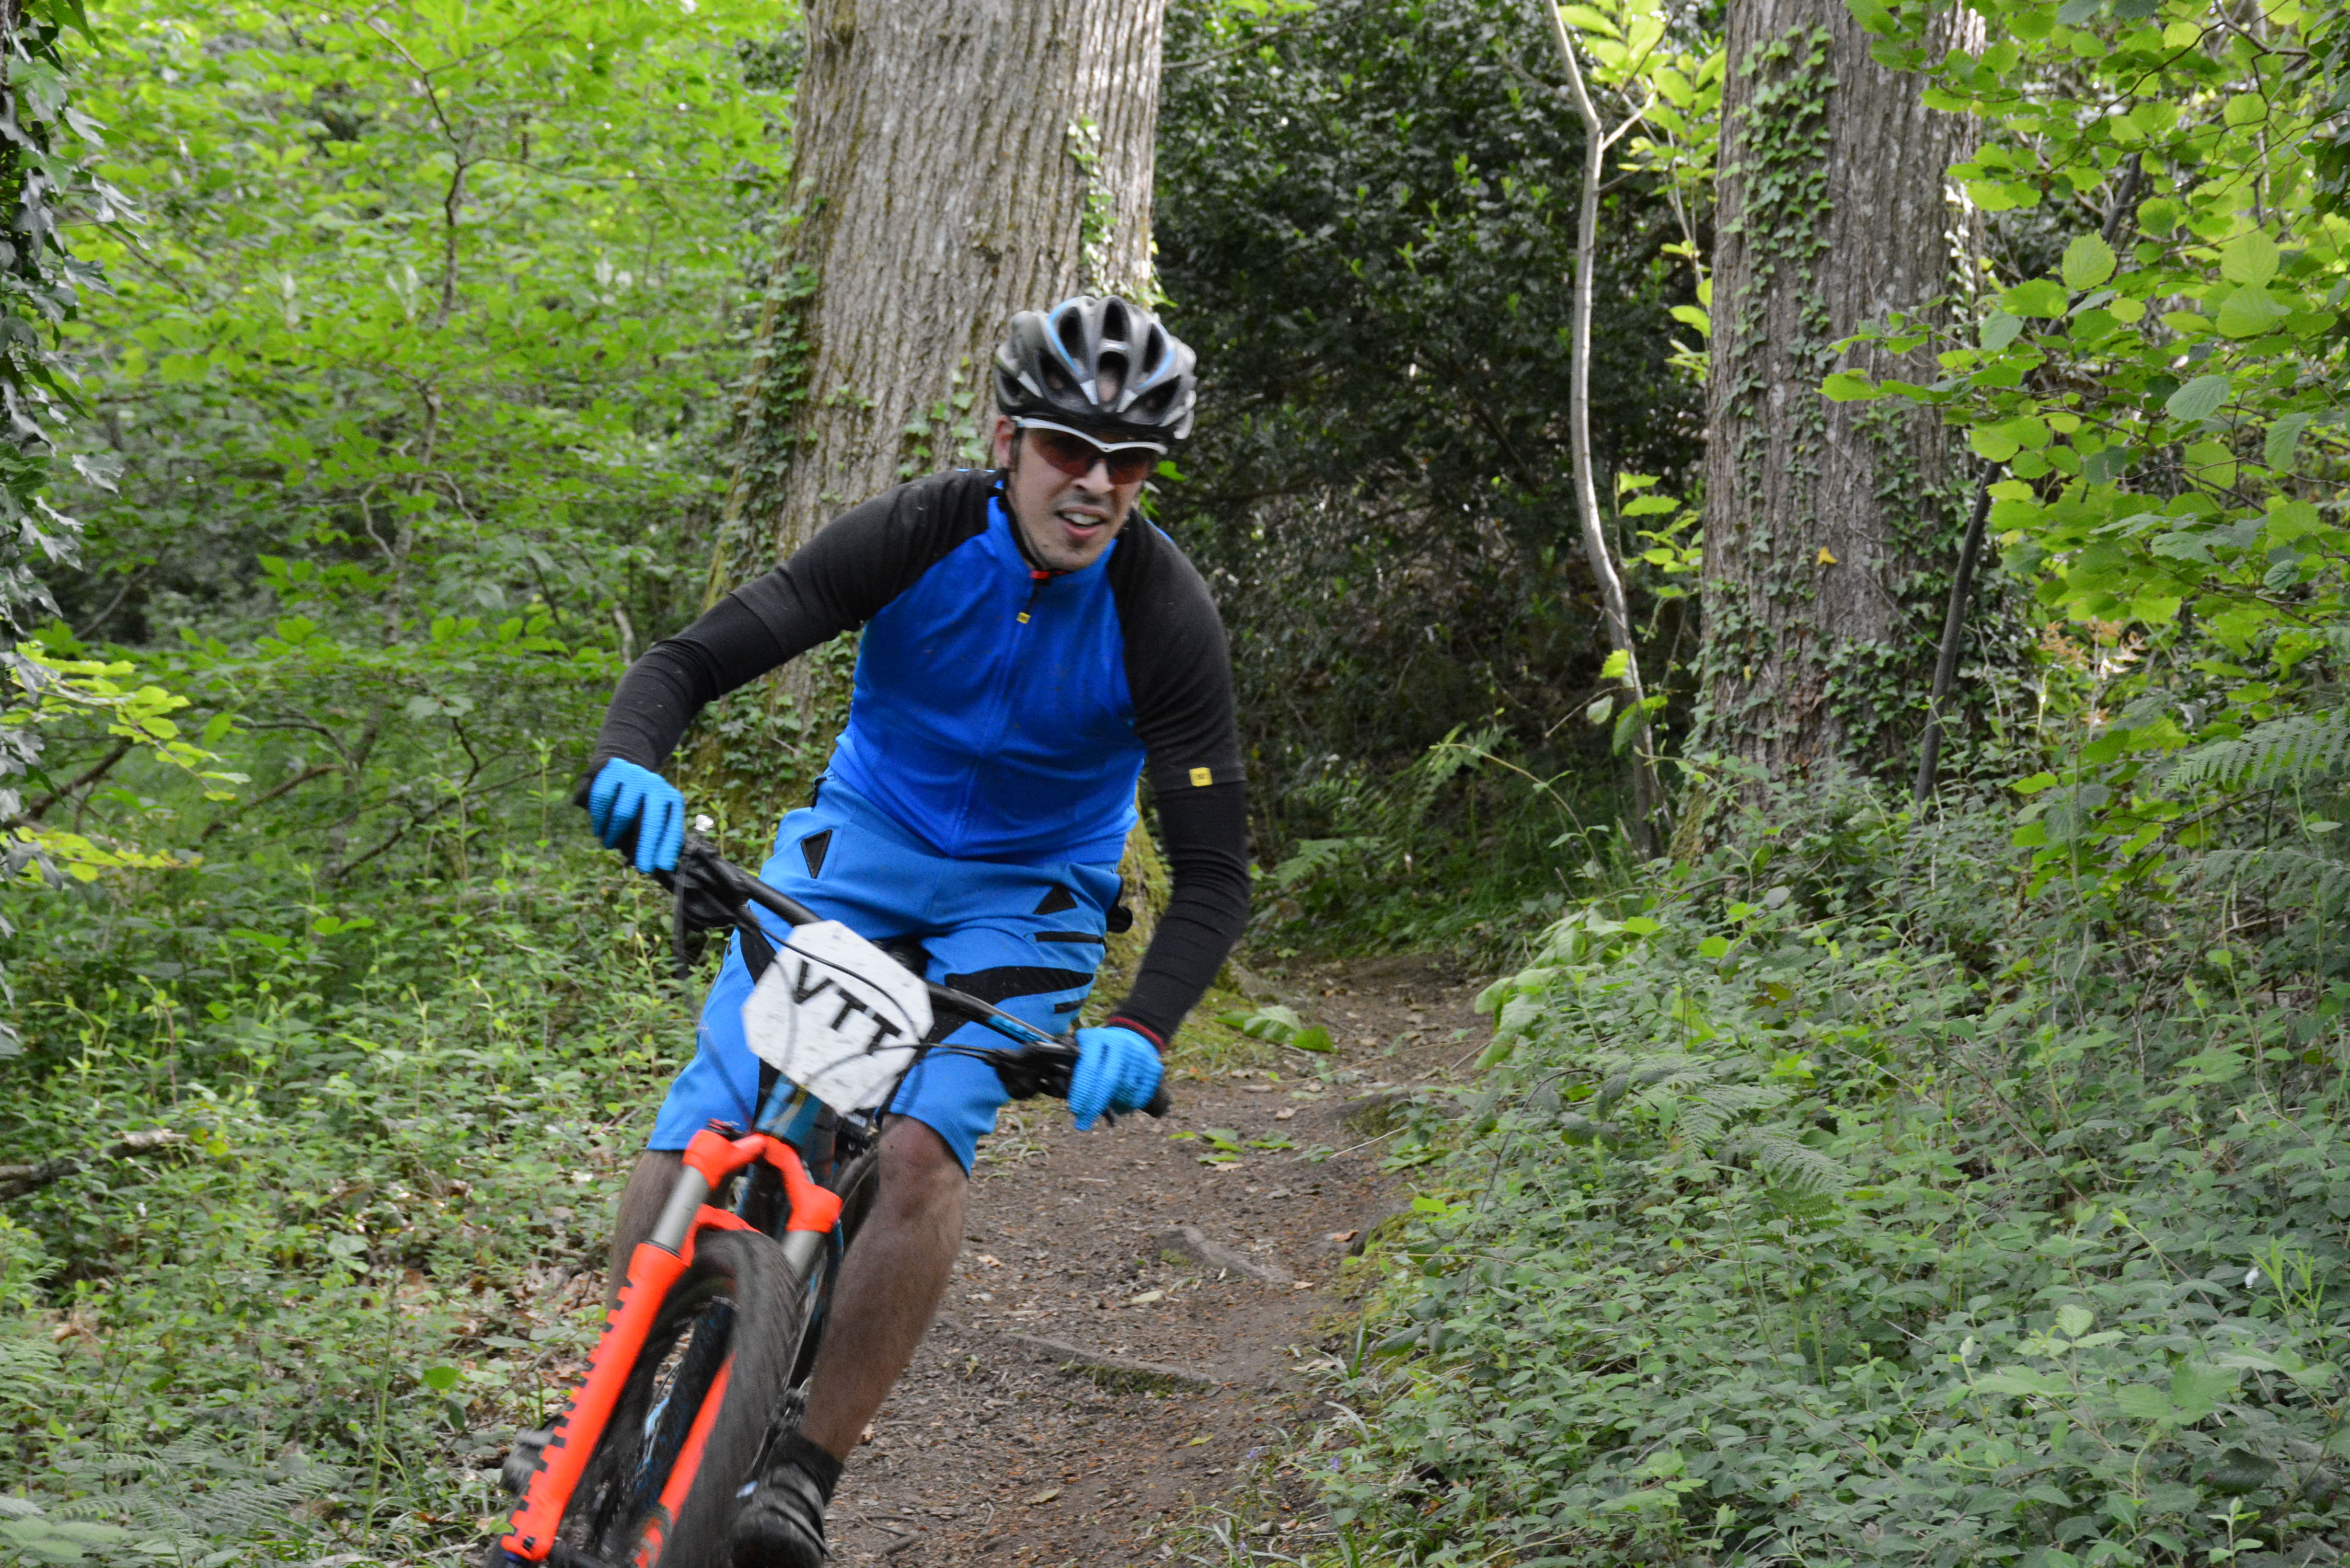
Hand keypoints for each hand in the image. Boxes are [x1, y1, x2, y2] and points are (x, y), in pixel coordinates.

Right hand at [585, 758, 684, 872]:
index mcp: (671, 798)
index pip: (671, 826)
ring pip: (623, 813)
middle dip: (647, 847)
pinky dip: (599, 818)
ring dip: (614, 834)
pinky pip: (603, 799)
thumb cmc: (636, 803)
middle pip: (652, 820)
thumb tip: (654, 867)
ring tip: (608, 844)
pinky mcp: (614, 769)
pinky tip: (599, 829)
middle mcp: (657, 785)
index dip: (667, 848)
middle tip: (642, 869)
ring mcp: (636, 775)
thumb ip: (651, 838)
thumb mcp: (648, 817)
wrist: (621, 768)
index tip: (663, 867)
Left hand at [1068, 1025, 1161, 1131]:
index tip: (1075, 1111)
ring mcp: (1140, 1056)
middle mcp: (1122, 1044)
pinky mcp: (1154, 1068)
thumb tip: (1067, 1094)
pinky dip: (1128, 1105)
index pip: (1089, 1068)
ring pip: (1125, 1091)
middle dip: (1094, 1105)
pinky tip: (1120, 1102)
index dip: (1082, 1092)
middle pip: (1109, 1081)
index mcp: (1099, 1038)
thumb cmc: (1099, 1052)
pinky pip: (1140, 1097)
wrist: (1130, 1039)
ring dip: (1112, 1104)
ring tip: (1104, 1104)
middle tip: (1082, 1124)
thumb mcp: (1083, 1049)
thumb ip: (1073, 1066)